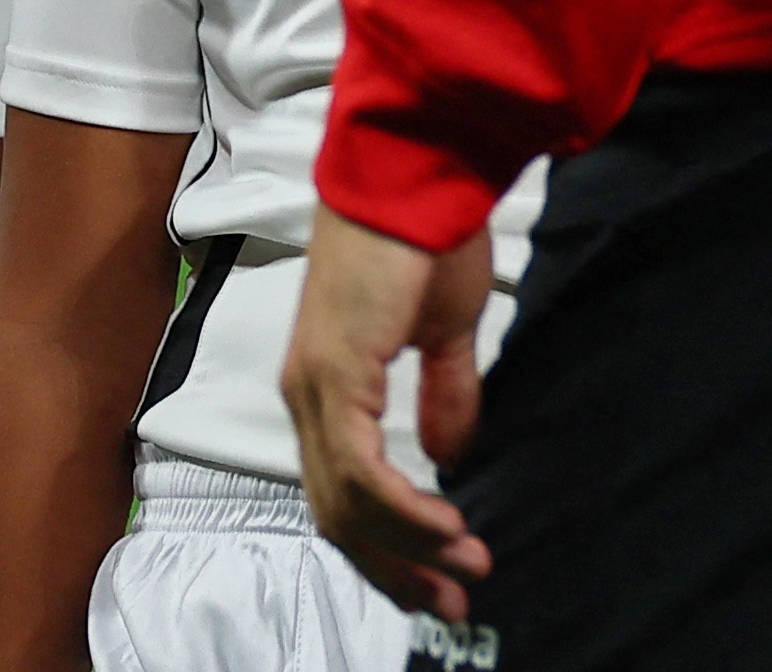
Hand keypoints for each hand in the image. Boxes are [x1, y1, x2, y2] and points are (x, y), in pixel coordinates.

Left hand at [280, 208, 494, 621]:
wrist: (420, 171)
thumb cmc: (432, 233)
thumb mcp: (447, 328)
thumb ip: (444, 391)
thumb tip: (449, 453)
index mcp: (329, 386)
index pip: (345, 491)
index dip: (392, 541)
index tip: (446, 570)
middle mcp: (308, 397)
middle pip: (338, 517)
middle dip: (396, 568)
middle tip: (451, 599)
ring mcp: (315, 391)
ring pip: (346, 506)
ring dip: (407, 547)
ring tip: (463, 566)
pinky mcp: (335, 378)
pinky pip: (361, 471)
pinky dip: (403, 510)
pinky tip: (445, 525)